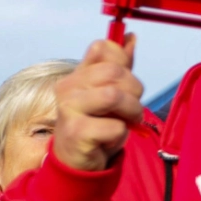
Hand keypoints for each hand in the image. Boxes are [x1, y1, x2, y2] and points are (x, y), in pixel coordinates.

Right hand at [52, 35, 144, 171]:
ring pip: (114, 96)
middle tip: (132, 108)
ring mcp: (69, 110)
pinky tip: (109, 139)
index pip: (103, 48)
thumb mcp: (108, 92)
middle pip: (114, 72)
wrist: (78, 162)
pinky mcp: (76, 133)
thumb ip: (119, 66)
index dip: (124, 64)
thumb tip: (130, 37)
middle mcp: (67, 88)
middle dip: (134, 91)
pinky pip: (115, 126)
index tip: (126, 83)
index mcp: (75, 75)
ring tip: (126, 122)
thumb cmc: (96, 124)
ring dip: (131, 112)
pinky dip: (121, 134)